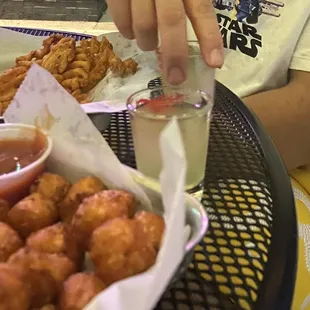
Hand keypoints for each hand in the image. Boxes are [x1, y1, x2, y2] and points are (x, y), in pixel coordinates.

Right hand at [106, 0, 223, 84]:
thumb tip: (203, 26)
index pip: (201, 9)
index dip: (209, 38)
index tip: (215, 63)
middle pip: (171, 22)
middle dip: (175, 54)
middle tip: (176, 78)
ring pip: (143, 26)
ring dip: (148, 43)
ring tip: (150, 44)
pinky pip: (121, 22)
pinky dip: (128, 33)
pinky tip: (132, 32)